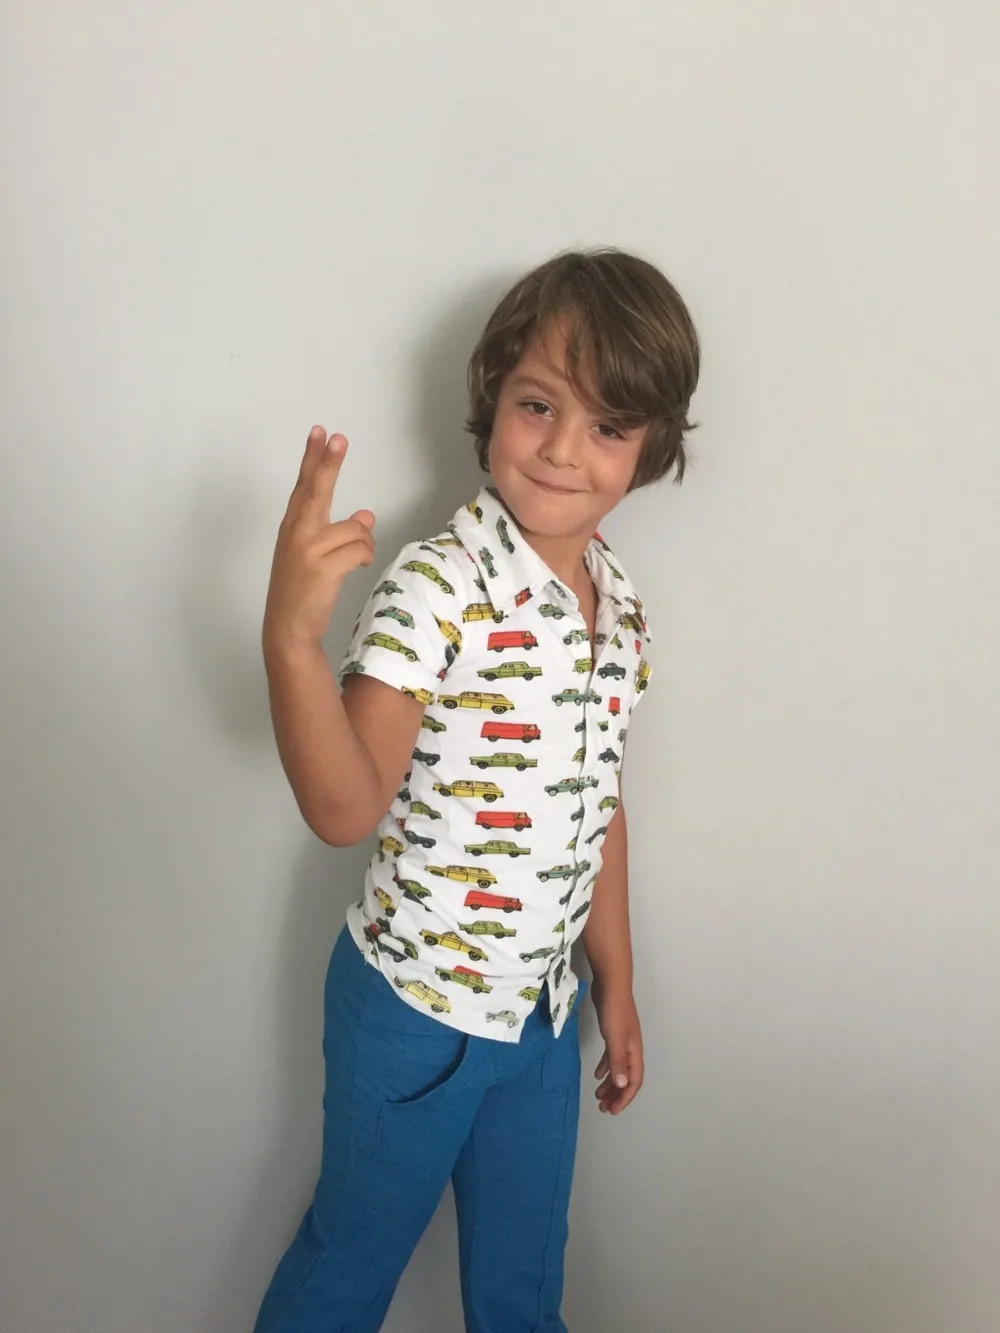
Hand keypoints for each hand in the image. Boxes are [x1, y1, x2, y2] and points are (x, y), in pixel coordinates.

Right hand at [263, 426, 375, 647]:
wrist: (288, 626)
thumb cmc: (302, 590)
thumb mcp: (316, 555)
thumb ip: (338, 532)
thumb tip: (367, 516)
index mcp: (293, 525)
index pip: (304, 484)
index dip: (313, 457)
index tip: (321, 433)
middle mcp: (297, 531)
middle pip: (318, 489)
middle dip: (328, 462)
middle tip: (338, 438)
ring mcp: (308, 548)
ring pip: (355, 529)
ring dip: (364, 543)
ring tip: (356, 558)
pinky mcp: (323, 567)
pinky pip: (360, 549)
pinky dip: (365, 556)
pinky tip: (358, 566)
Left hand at [592, 985, 643, 1114]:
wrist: (612, 985)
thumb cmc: (614, 1011)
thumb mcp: (615, 1038)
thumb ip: (618, 1061)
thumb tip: (622, 1085)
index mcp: (634, 1052)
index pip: (633, 1081)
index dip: (625, 1097)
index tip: (612, 1110)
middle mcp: (631, 1048)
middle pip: (627, 1077)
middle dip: (617, 1094)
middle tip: (603, 1108)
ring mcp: (623, 1040)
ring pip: (618, 1068)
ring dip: (610, 1083)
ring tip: (598, 1095)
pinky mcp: (613, 1032)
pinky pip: (611, 1057)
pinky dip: (606, 1067)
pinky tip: (597, 1073)